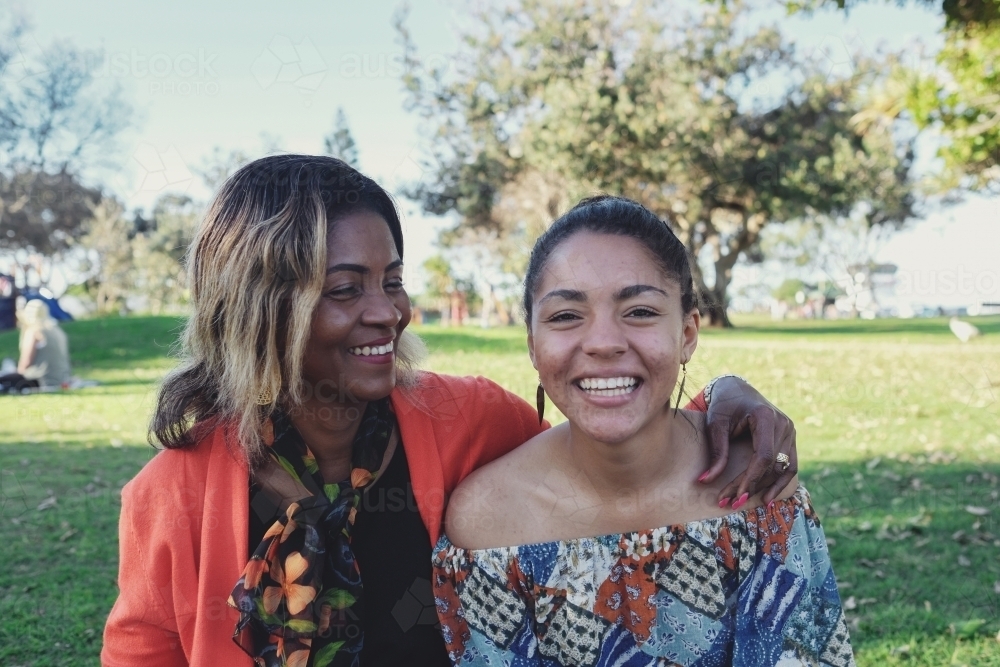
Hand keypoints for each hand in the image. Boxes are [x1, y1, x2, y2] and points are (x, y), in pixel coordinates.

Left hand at [697, 376, 796, 505]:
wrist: (737, 389)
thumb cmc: (724, 405)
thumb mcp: (715, 424)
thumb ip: (716, 452)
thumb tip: (705, 481)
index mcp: (765, 417)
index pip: (763, 456)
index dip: (751, 479)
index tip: (735, 496)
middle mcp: (783, 424)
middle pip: (772, 465)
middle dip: (752, 487)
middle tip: (730, 503)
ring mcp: (790, 431)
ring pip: (784, 468)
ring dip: (766, 488)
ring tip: (746, 503)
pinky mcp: (790, 438)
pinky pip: (790, 465)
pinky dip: (780, 482)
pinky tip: (767, 498)